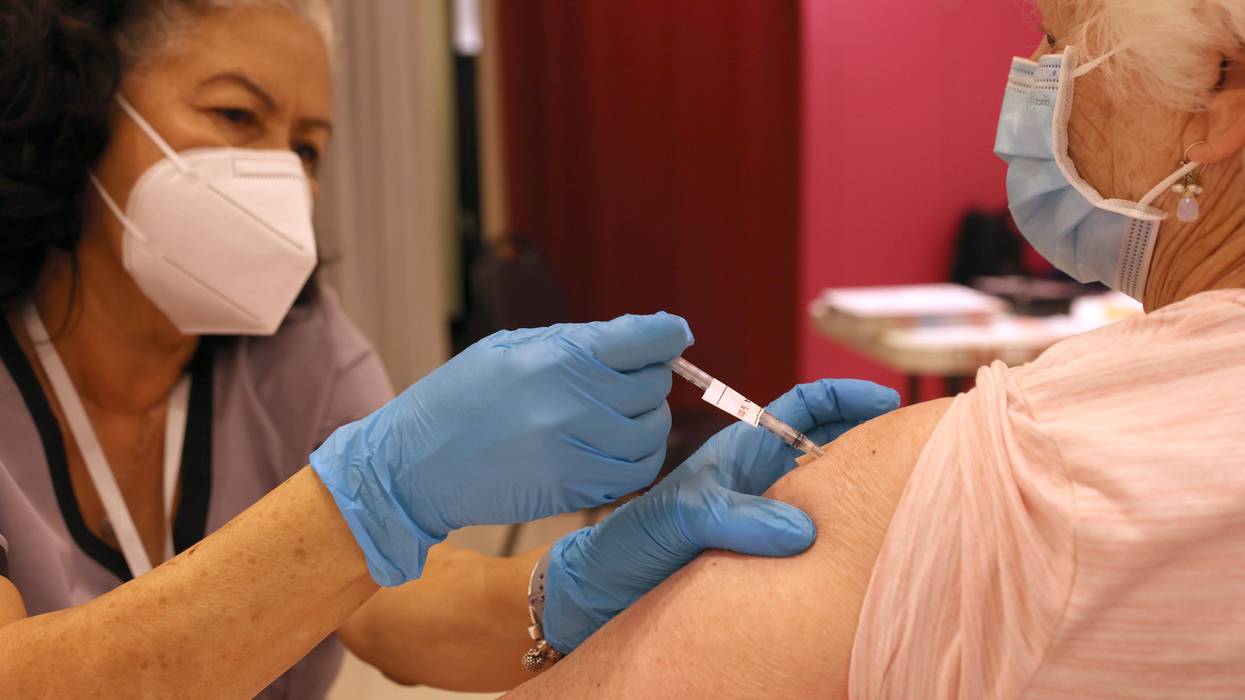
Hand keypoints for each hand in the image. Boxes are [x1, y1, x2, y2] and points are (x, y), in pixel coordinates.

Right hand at [311, 313, 693, 585]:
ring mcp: (576, 452)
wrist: (413, 465)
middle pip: (653, 387)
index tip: (673, 335)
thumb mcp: (511, 347)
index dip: (667, 334)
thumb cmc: (461, 397)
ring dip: (646, 422)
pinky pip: (635, 473)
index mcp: (558, 357)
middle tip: (627, 380)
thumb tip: (643, 338)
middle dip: (648, 379)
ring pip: (652, 434)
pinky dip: (637, 459)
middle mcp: (574, 404)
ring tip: (621, 416)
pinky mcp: (574, 491)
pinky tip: (614, 448)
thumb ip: (578, 343)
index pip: (645, 340)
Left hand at [542, 378, 899, 651]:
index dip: (843, 397)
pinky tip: (867, 547)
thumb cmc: (626, 549)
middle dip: (870, 440)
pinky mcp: (765, 557)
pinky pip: (817, 538)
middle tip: (914, 449)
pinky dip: (845, 532)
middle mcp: (757, 483)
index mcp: (737, 455)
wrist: (597, 596)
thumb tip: (801, 529)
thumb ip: (730, 515)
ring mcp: (762, 518)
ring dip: (862, 488)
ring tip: (904, 493)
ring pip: (828, 493)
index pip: (799, 409)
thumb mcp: (674, 520)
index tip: (884, 398)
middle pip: (828, 447)